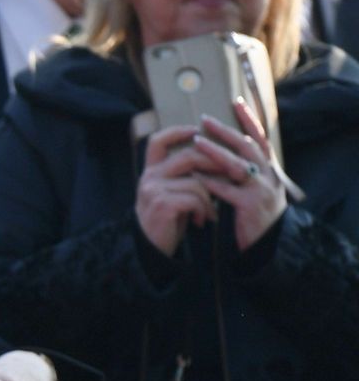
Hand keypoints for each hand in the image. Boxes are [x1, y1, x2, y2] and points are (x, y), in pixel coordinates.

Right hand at [136, 123, 217, 255]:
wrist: (150, 251)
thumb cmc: (167, 222)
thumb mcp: (172, 195)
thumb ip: (183, 178)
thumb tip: (213, 161)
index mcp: (150, 172)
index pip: (158, 142)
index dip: (177, 132)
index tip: (196, 129)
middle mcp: (149, 177)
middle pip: (187, 157)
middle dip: (215, 165)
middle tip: (232, 175)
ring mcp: (153, 190)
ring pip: (196, 181)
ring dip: (211, 197)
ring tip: (212, 212)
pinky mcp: (162, 204)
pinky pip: (195, 198)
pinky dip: (205, 210)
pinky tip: (202, 221)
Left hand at [193, 101, 286, 250]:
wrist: (269, 245)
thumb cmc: (256, 215)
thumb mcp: (256, 188)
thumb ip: (245, 170)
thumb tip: (225, 149)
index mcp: (269, 170)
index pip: (261, 139)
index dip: (250, 120)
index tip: (237, 102)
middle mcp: (268, 176)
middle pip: (247, 147)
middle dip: (226, 131)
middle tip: (205, 119)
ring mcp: (262, 190)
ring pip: (237, 165)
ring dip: (215, 152)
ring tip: (196, 143)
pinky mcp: (251, 205)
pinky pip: (227, 190)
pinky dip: (210, 182)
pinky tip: (194, 176)